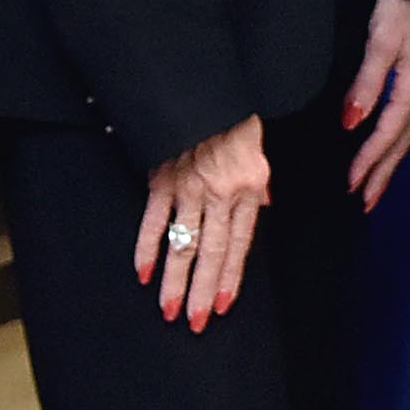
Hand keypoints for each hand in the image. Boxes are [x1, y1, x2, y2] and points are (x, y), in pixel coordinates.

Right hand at [136, 116, 271, 331]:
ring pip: (183, 243)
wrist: (204, 85)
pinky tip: (144, 273)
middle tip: (194, 323)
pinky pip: (154, 219)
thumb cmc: (234, 116)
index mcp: (248, 187)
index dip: (230, 277)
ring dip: (174, 280)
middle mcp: (220, 192)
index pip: (240, 243)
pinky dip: (147, 247)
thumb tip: (264, 204)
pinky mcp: (162, 178)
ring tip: (169, 311)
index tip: (221, 306)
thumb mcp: (258, 147)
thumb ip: (259, 182)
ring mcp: (189, 187)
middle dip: (201, 290)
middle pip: (211, 251)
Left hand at [342, 0, 409, 209]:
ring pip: (408, 137)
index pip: (386, 135)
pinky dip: (399, 144)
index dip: (368, 162)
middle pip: (401, 144)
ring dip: (391, 164)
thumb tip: (351, 123)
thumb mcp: (380, 41)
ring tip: (375, 188)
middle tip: (365, 204)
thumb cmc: (401, 8)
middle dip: (383, 175)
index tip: (350, 185)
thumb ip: (366, 82)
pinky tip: (392, 151)